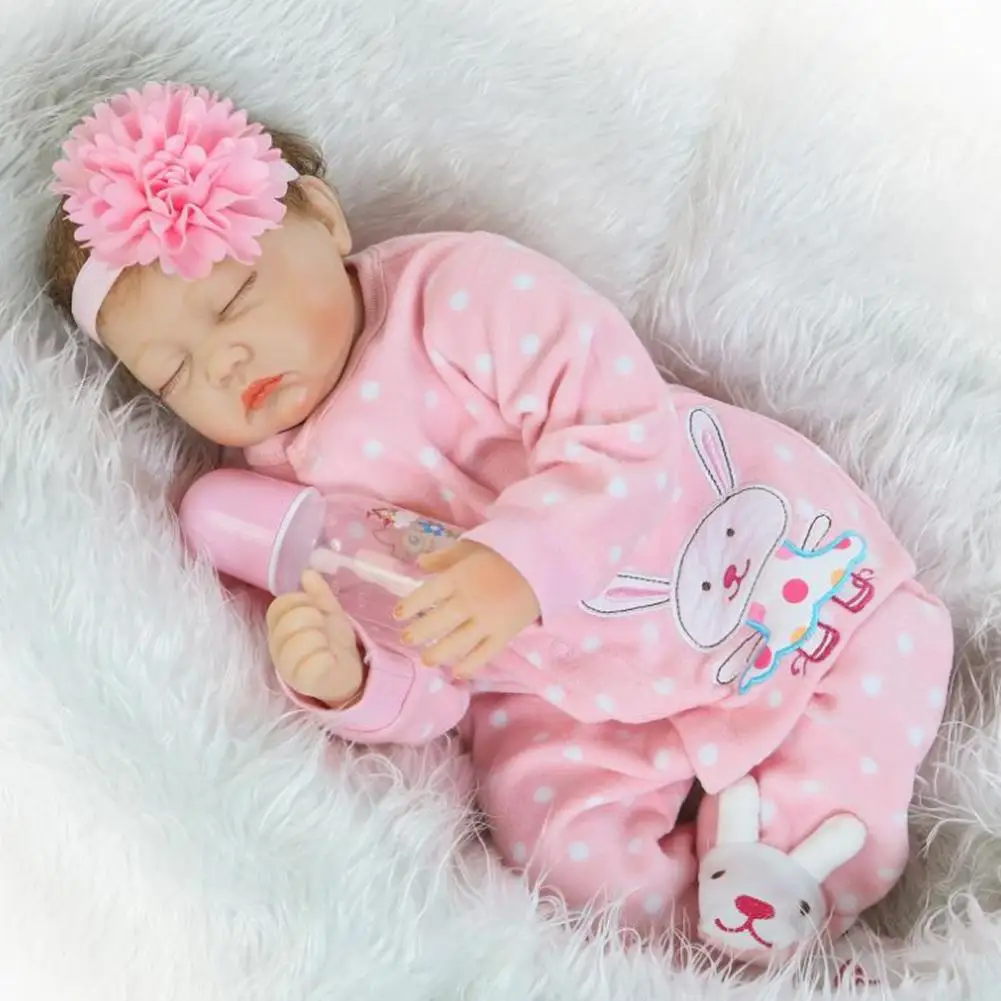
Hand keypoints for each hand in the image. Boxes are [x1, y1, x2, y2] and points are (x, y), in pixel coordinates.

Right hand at [266, 570, 364, 707]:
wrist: (345, 674)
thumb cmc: (332, 640)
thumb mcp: (328, 612)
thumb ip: (318, 593)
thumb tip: (307, 572)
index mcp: (280, 626)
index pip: (279, 606)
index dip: (300, 601)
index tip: (316, 609)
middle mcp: (278, 646)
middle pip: (289, 621)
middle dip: (314, 619)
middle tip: (323, 629)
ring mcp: (288, 666)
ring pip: (299, 642)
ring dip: (320, 638)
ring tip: (327, 645)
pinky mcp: (304, 682)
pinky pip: (312, 664)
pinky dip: (324, 658)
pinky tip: (329, 658)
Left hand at [394, 540, 539, 677]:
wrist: (543, 564)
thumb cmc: (504, 554)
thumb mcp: (471, 547)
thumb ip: (444, 557)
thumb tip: (419, 563)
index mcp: (458, 578)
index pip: (426, 594)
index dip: (409, 606)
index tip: (398, 614)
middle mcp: (468, 601)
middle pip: (436, 622)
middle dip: (418, 633)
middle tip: (407, 639)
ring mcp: (486, 621)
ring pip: (456, 643)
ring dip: (438, 654)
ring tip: (427, 659)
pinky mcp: (503, 635)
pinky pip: (483, 655)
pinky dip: (469, 666)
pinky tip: (457, 672)